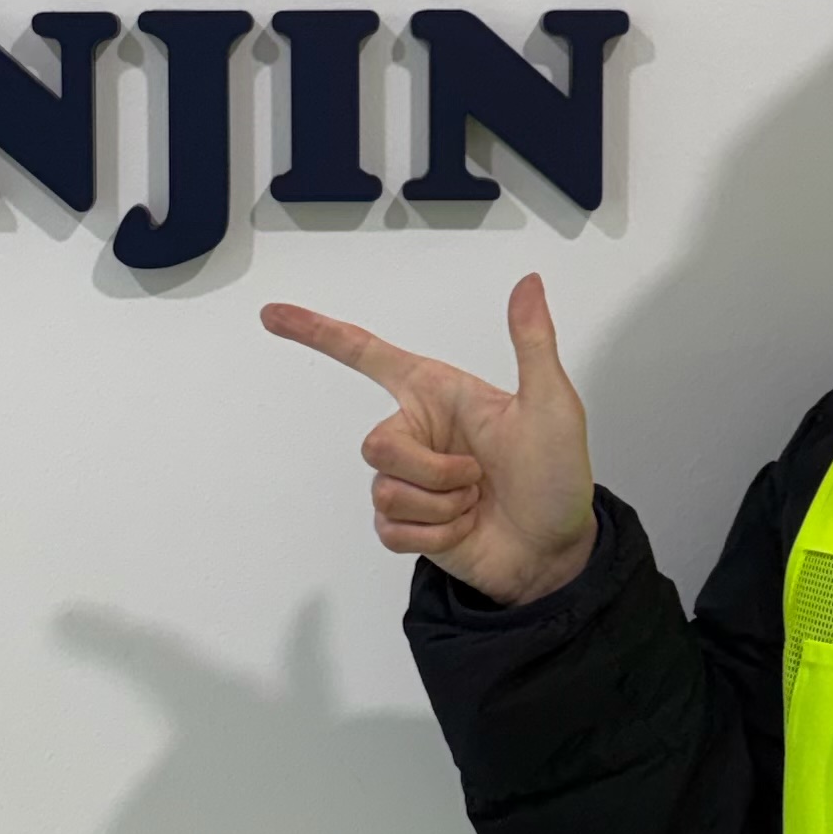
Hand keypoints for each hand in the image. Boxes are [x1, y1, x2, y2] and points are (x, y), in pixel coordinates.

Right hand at [261, 271, 596, 606]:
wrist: (557, 552)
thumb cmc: (558, 476)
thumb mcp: (552, 405)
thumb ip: (532, 342)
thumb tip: (529, 281)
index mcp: (438, 394)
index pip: (368, 355)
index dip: (319, 333)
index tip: (274, 314)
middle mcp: (416, 433)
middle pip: (376, 444)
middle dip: (430, 470)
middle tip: (477, 477)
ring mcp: (409, 482)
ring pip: (385, 491)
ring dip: (440, 507)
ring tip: (475, 504)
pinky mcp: (407, 526)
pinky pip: (390, 530)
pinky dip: (433, 537)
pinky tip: (463, 531)